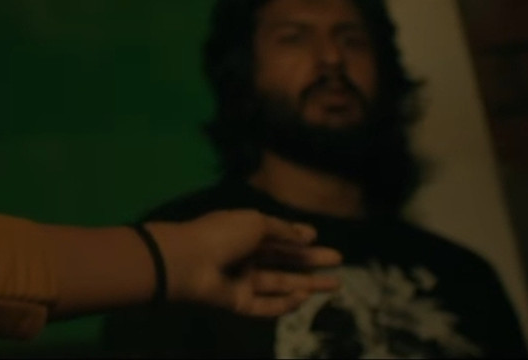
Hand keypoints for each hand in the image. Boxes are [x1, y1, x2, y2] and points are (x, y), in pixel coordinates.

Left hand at [149, 210, 341, 317]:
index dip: (296, 236)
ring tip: (335, 284)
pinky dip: (285, 303)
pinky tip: (305, 297)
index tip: (317, 237)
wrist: (187, 262)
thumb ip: (282, 230)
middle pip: (283, 260)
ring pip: (279, 284)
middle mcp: (244, 256)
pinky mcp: (240, 303)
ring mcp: (242, 281)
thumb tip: (306, 234)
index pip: (275, 236)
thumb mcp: (255, 223)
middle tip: (339, 261)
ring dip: (306, 284)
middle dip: (311, 261)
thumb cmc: (221, 234)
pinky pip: (266, 305)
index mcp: (244, 232)